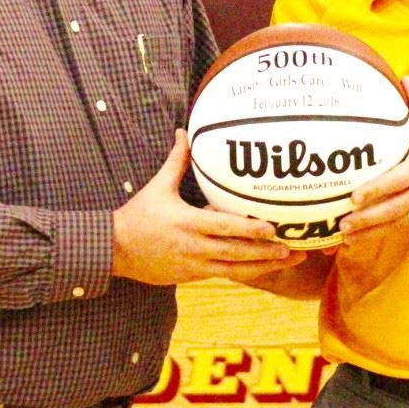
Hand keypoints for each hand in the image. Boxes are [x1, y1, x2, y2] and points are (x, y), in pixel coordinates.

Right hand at [112, 130, 303, 283]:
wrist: (115, 250)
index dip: (249, 229)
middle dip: (266, 253)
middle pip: (236, 253)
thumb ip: (176, 161)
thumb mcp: (157, 187)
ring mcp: (195, 265)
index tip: (272, 229)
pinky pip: (224, 275)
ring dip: (264, 267)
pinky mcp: (193, 276)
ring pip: (235, 270)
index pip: (224, 228)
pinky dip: (246, 273)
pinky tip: (265, 269)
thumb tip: (184, 131)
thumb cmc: (137, 216)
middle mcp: (194, 247)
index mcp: (187, 223)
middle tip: (293, 249)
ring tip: (289, 262)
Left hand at [338, 76, 408, 242]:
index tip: (354, 196)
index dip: (376, 189)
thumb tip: (404, 79)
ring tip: (346, 237)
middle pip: (394, 207)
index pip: (398, 180)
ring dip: (371, 232)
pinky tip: (364, 238)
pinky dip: (384, 233)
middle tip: (342, 224)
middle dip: (367, 218)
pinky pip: (404, 227)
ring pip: (397, 223)